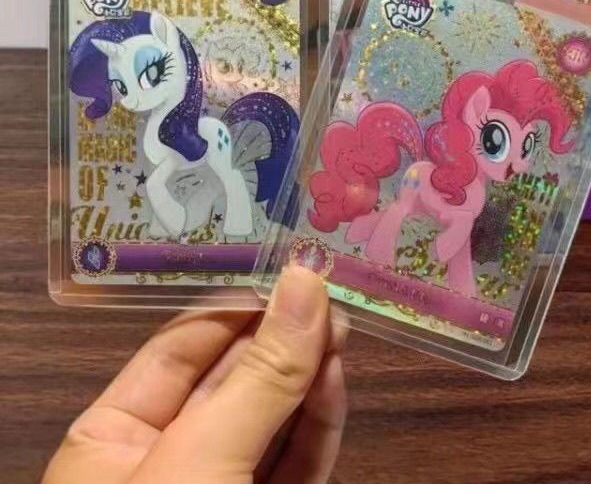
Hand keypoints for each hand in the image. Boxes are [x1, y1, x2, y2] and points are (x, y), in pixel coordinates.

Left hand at [45, 265, 347, 483]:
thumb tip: (307, 278)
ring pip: (273, 418)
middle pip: (234, 379)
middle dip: (285, 335)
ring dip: (310, 373)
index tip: (294, 265)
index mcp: (111, 440)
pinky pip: (295, 460)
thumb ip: (261, 374)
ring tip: (344, 326)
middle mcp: (163, 460)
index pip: (181, 347)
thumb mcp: (201, 458)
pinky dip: (320, 423)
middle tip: (332, 289)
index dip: (239, 303)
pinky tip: (337, 380)